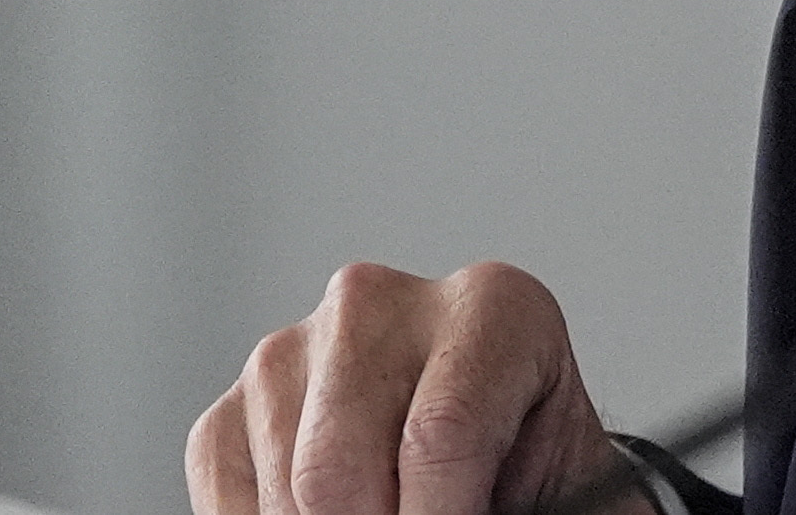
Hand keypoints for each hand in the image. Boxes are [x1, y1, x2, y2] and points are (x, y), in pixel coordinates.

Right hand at [188, 259, 635, 514]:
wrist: (507, 477)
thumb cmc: (536, 486)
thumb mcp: (569, 495)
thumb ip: (527, 503)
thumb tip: (449, 507)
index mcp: (494, 307)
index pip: (440, 434)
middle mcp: (382, 302)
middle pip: (340, 468)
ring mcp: (295, 345)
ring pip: (287, 489)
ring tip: (389, 514)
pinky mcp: (235, 400)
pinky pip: (226, 493)